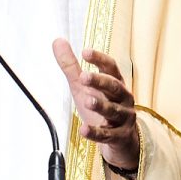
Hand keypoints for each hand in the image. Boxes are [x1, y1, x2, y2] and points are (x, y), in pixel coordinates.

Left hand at [52, 38, 139, 170]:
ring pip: (113, 110)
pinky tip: (83, 130)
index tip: (85, 52)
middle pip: (114, 87)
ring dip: (100, 105)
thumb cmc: (101, 105)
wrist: (121, 139)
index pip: (111, 67)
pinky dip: (96, 133)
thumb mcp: (83, 86)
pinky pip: (108, 135)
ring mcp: (123, 118)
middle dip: (100, 81)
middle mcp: (123, 98)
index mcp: (115, 83)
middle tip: (83, 76)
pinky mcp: (120, 136)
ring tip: (87, 100)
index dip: (99, 59)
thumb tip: (57, 40)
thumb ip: (71, 66)